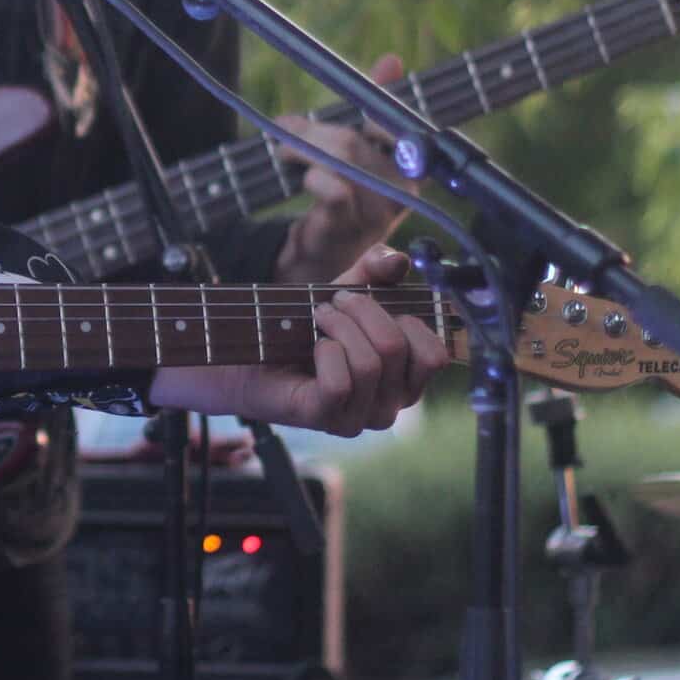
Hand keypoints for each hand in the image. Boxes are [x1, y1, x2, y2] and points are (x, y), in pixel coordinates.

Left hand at [149, 246, 447, 435]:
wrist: (242, 347)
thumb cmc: (297, 325)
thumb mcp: (342, 291)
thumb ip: (373, 273)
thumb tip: (398, 260)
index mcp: (404, 378)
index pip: (436, 354)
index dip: (406, 318)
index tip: (367, 300)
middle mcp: (390, 404)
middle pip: (400, 349)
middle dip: (363, 312)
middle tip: (330, 305)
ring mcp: (359, 418)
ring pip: (372, 363)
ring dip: (337, 326)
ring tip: (315, 320)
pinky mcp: (325, 419)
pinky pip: (342, 382)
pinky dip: (324, 351)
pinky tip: (309, 347)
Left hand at [272, 53, 414, 284]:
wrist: (321, 254)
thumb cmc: (343, 196)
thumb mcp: (358, 148)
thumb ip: (376, 103)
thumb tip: (392, 60)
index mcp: (410, 166)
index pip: (399, 124)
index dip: (372, 115)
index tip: (350, 116)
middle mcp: (402, 189)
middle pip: (352, 139)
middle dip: (312, 130)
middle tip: (288, 128)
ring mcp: (378, 211)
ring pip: (341, 157)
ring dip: (302, 147)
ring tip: (284, 149)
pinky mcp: (351, 226)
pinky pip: (334, 188)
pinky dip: (311, 175)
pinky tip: (300, 176)